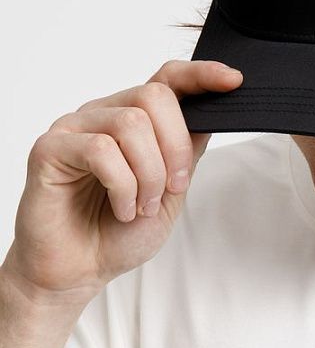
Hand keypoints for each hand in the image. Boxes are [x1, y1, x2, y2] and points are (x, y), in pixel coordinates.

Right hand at [2, 60, 241, 307]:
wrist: (77, 273)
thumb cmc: (117, 232)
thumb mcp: (171, 190)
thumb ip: (188, 150)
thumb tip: (212, 112)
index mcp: (133, 117)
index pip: (169, 77)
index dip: (202, 74)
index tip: (233, 81)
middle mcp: (103, 113)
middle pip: (154, 96)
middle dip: (176, 147)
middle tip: (173, 188)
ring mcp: (74, 127)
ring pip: (130, 123)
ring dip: (149, 174)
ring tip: (143, 206)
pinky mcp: (49, 148)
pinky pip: (100, 149)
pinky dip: (122, 186)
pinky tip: (121, 209)